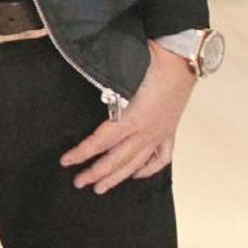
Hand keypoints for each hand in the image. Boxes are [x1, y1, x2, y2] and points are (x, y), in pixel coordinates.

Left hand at [59, 40, 197, 193]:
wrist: (181, 60)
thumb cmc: (151, 61)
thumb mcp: (122, 75)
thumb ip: (107, 90)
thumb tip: (90, 97)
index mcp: (132, 118)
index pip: (100, 141)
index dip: (82, 152)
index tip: (66, 161)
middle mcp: (146, 132)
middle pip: (116, 159)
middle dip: (96, 173)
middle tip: (79, 182)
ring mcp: (159, 134)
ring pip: (136, 163)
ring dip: (117, 177)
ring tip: (101, 188)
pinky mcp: (169, 131)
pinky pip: (161, 158)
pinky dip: (148, 169)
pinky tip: (137, 174)